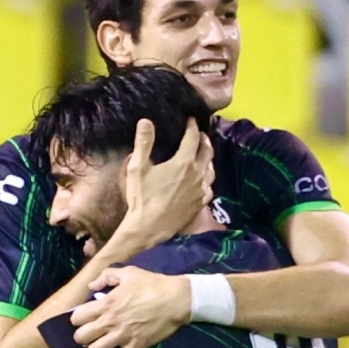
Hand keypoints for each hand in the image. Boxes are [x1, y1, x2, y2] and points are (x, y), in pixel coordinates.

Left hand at [71, 267, 193, 347]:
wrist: (176, 299)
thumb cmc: (152, 284)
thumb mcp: (128, 272)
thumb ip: (107, 276)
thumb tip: (92, 286)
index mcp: (106, 303)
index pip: (76, 317)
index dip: (77, 319)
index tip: (83, 320)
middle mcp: (110, 322)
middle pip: (81, 337)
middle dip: (81, 337)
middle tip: (89, 335)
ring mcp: (122, 336)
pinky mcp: (135, 347)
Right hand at [108, 116, 212, 256]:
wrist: (148, 228)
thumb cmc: (142, 198)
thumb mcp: (137, 168)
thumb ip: (144, 143)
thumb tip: (146, 121)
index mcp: (183, 162)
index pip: (193, 138)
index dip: (192, 126)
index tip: (190, 120)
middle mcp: (197, 174)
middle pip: (207, 151)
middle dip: (204, 139)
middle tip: (199, 134)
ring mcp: (201, 190)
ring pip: (211, 169)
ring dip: (208, 158)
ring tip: (203, 153)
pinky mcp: (200, 203)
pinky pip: (209, 187)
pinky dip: (207, 179)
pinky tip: (202, 179)